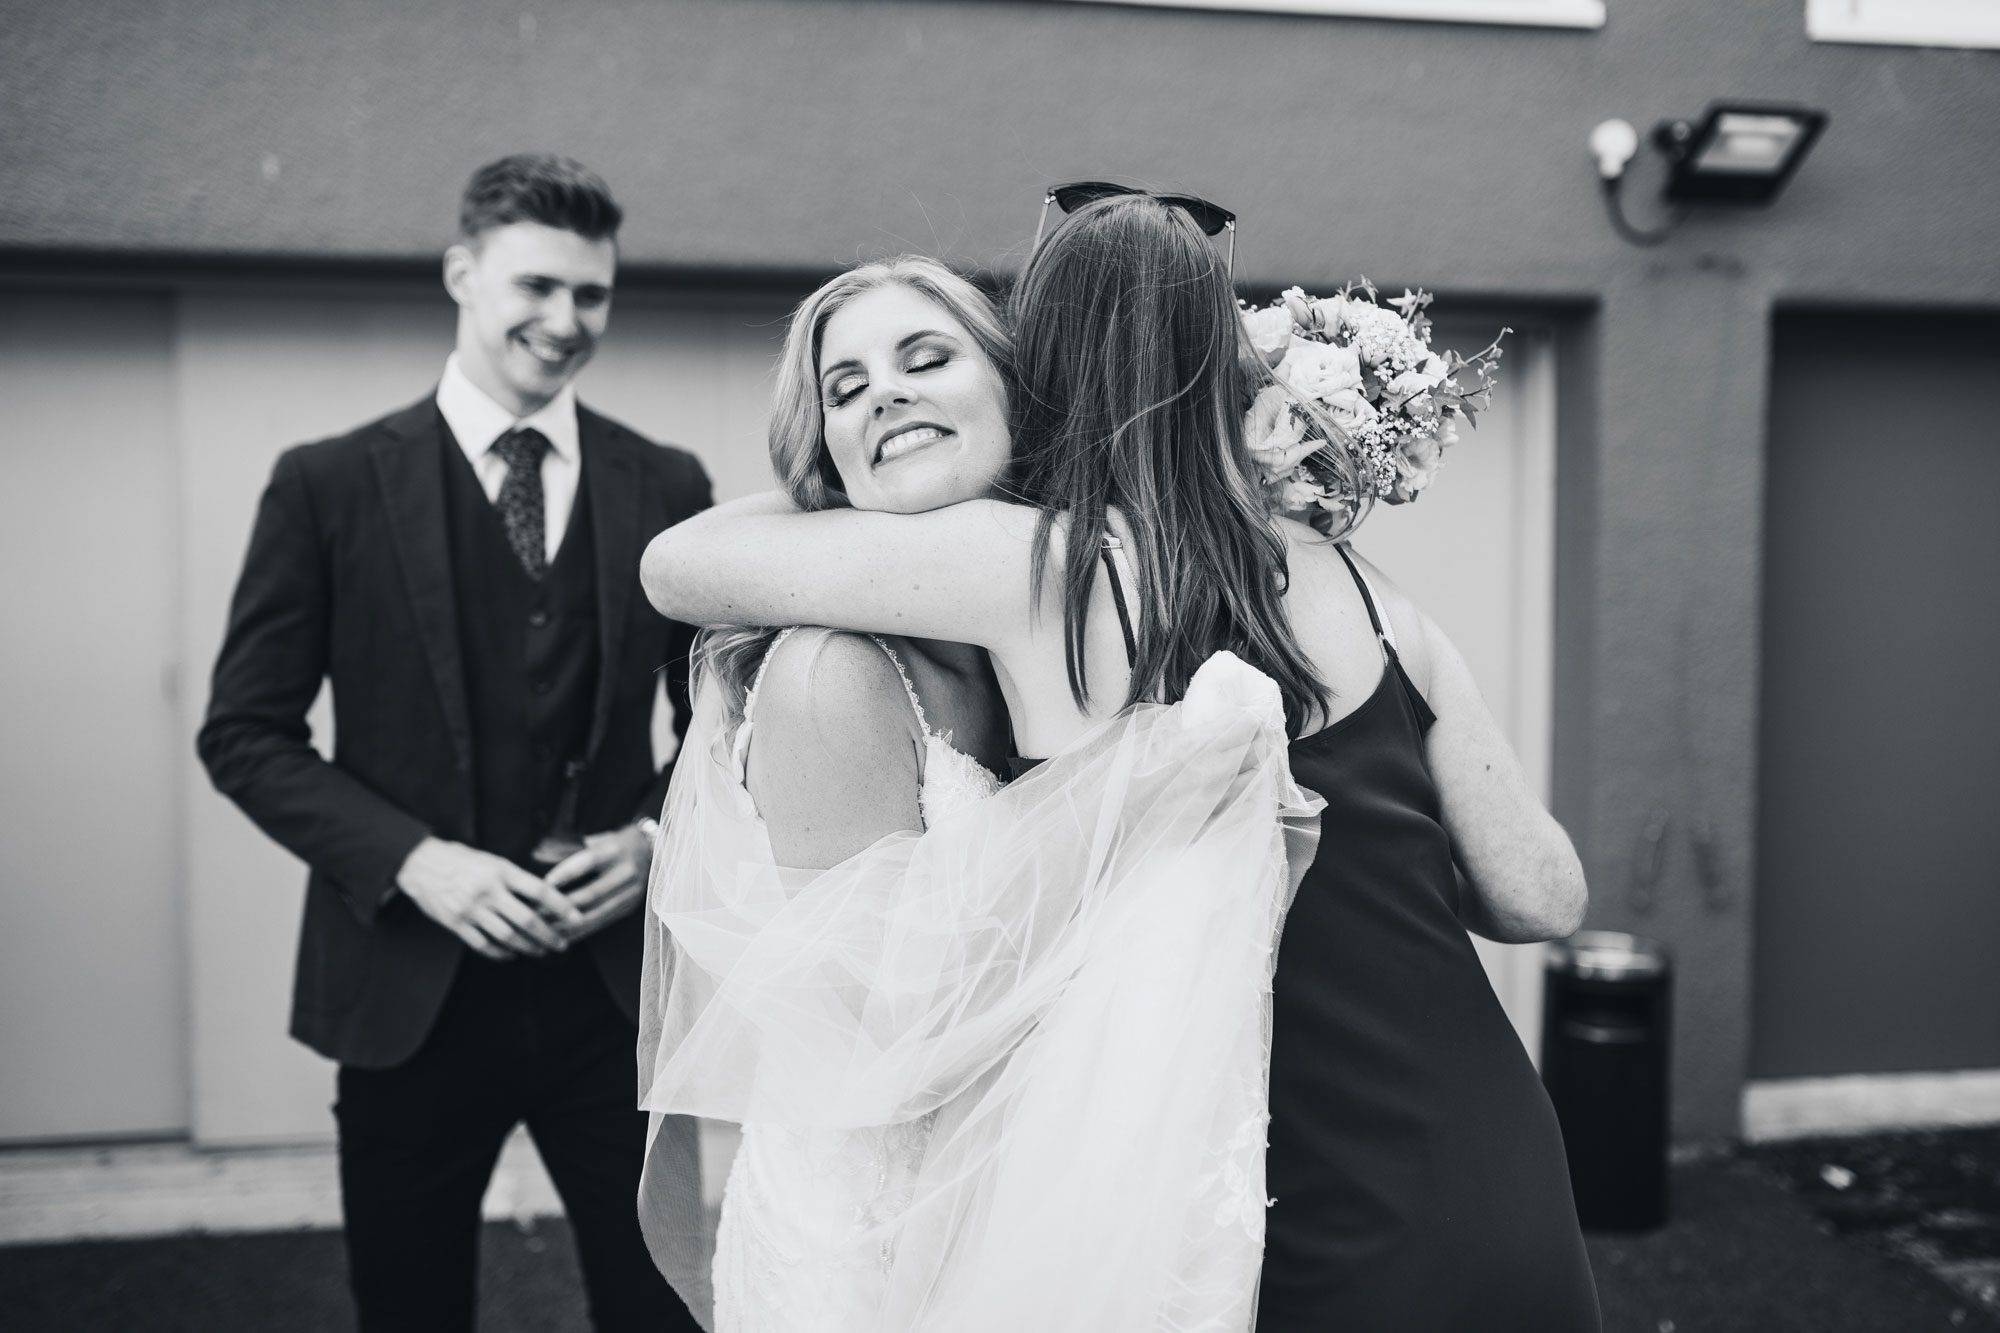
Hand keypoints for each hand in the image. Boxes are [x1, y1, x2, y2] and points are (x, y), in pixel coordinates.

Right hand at [395, 837, 583, 958]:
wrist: (420, 864)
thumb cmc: (459, 859)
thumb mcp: (491, 859)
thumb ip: (514, 877)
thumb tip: (544, 893)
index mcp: (501, 871)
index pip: (539, 891)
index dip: (561, 906)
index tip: (576, 917)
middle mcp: (488, 891)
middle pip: (527, 920)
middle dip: (549, 936)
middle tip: (562, 944)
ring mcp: (471, 910)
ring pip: (508, 936)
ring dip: (528, 947)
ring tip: (541, 951)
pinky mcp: (456, 923)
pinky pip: (483, 945)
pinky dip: (500, 953)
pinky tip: (511, 954)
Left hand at [546, 822, 655, 943]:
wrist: (651, 851)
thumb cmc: (616, 843)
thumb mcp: (599, 838)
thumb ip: (576, 848)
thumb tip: (541, 858)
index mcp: (615, 849)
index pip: (588, 861)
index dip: (566, 873)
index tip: (544, 884)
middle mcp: (626, 872)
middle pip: (591, 893)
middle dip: (561, 906)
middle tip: (536, 913)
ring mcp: (630, 892)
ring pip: (596, 913)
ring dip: (569, 924)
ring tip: (546, 929)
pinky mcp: (629, 907)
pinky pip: (602, 923)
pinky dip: (581, 932)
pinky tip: (564, 936)